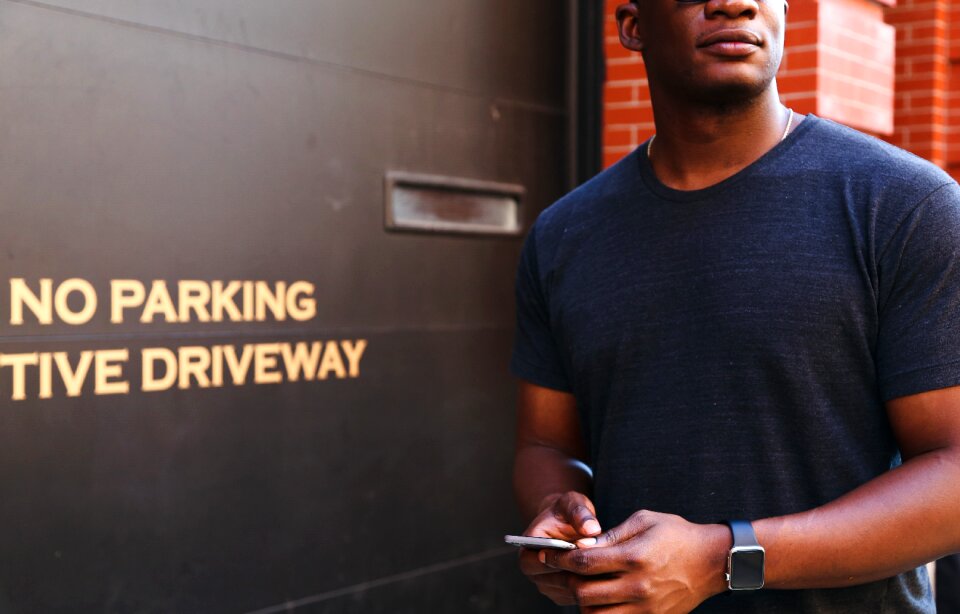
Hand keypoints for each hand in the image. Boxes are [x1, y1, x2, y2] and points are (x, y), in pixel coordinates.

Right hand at [518, 491, 602, 604]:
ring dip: (586, 580)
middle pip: (553, 580)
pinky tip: (603, 572)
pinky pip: (577, 596)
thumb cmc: (567, 511)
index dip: (557, 559)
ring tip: (604, 563)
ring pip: (568, 591)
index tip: (581, 550)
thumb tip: (592, 529)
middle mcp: (533, 571)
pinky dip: (591, 586)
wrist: (568, 523)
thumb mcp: (572, 503)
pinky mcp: (562, 594)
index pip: (534, 563)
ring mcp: (547, 585)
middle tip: (600, 558)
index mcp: (527, 549)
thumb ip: (580, 513)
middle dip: (577, 571)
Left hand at [540, 510, 729, 612]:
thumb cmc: (676, 534)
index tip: (550, 554)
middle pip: (584, 592)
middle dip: (567, 580)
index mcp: (633, 556)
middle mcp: (637, 586)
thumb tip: (582, 545)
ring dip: (581, 600)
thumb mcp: (643, 520)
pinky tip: (599, 598)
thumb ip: (610, 534)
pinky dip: (600, 612)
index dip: (561, 558)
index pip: (584, 563)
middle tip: (562, 570)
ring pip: (595, 613)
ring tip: (581, 584)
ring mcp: (644, 607)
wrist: (712, 561)